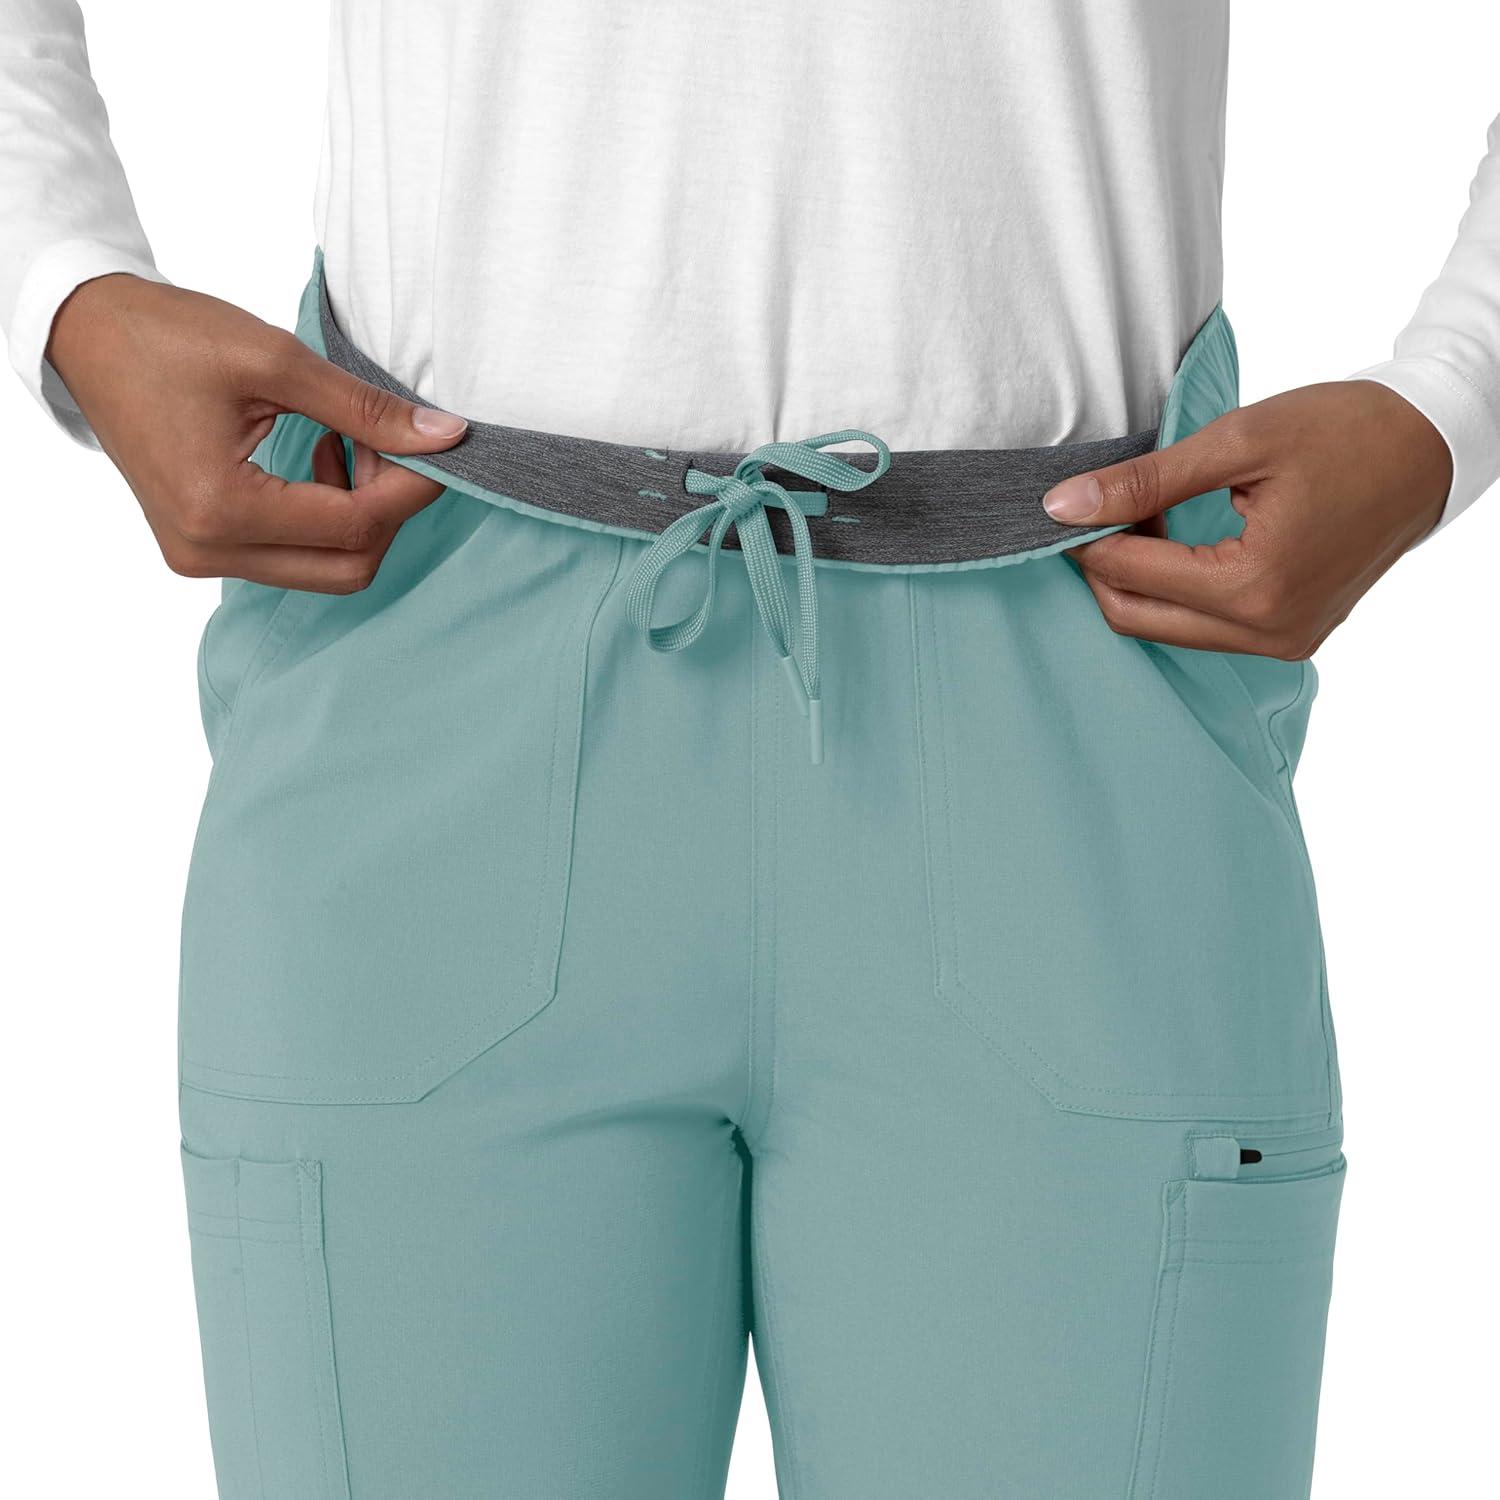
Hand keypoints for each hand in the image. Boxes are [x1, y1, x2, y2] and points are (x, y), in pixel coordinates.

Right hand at [47, 273, 468, 592]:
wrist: (88, 335)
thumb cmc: (167, 336)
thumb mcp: (274, 360)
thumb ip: (364, 408)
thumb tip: (446, 437)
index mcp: (219, 508)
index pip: (354, 525)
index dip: (412, 488)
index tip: (442, 445)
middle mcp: (207, 550)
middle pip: (348, 566)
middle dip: (388, 509)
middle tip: (393, 442)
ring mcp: (202, 556)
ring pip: (326, 568)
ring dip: (360, 513)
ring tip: (352, 438)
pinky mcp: (203, 548)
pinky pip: (294, 555)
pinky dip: (327, 516)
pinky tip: (323, 452)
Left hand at [1044, 381, 1452, 658]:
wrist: (1429, 449)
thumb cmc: (1345, 432)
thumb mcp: (1238, 441)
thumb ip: (1146, 481)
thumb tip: (1063, 505)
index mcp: (1253, 584)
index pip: (1129, 572)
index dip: (1085, 536)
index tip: (1066, 501)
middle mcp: (1267, 631)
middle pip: (1135, 617)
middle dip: (1102, 566)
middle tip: (1100, 510)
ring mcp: (1282, 642)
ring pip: (1165, 629)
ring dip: (1138, 580)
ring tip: (1144, 517)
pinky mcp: (1290, 638)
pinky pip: (1204, 629)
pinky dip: (1176, 592)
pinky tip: (1176, 542)